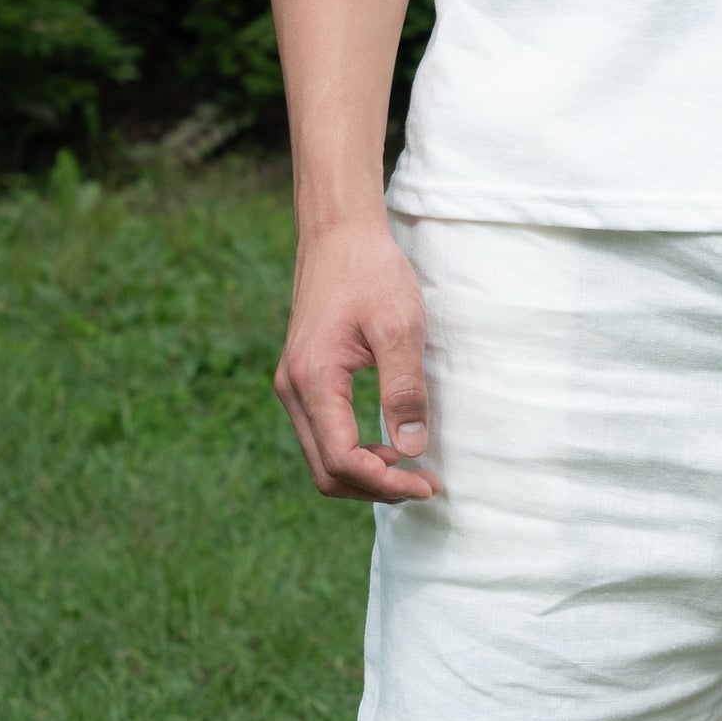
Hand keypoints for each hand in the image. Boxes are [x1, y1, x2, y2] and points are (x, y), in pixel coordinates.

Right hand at [275, 218, 442, 501]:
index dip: (386, 483)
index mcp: (314, 378)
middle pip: (327, 471)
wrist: (339, 232)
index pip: (343, 459)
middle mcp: (293, 389)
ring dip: (365, 473)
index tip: (428, 483)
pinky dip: (353, 453)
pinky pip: (322, 435)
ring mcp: (293, 385)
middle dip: (376, 488)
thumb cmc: (372, 272)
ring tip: (411, 469)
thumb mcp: (400, 325)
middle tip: (425, 484)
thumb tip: (411, 449)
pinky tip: (387, 445)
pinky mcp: (303, 379)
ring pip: (321, 459)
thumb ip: (405, 388)